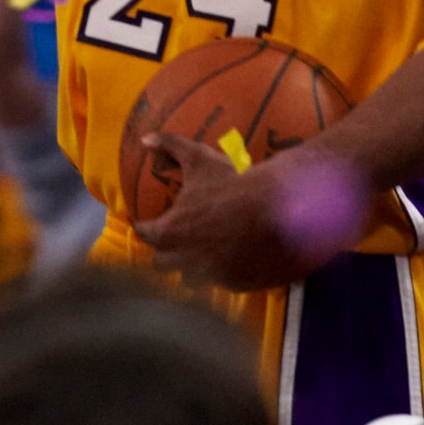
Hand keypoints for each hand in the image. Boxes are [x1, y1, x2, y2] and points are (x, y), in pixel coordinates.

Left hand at [134, 138, 363, 290]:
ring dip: (194, 267)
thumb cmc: (232, 183)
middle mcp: (184, 261)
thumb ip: (170, 145)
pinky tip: (235, 258)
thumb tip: (145, 138)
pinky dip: (225, 273)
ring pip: (191, 279)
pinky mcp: (235, 286)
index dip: (148, 227)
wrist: (278, 209)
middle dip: (168, 252)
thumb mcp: (199, 159)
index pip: (145, 235)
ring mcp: (210, 277)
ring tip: (206, 252)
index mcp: (170, 233)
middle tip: (179, 238)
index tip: (152, 223)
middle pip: (162, 263)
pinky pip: (222, 283)